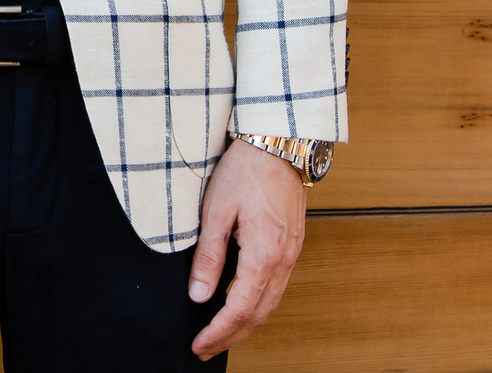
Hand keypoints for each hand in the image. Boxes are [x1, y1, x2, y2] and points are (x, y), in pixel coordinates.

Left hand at [188, 136, 308, 359]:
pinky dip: (258, 305)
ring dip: (246, 324)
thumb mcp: (216, 211)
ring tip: (220, 334)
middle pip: (258, 314)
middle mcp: (283, 259)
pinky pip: (277, 287)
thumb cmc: (246, 170)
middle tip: (206, 348)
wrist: (279, 143)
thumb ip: (208, 256)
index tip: (199, 344)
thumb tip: (198, 294)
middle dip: (230, 336)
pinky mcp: (292, 245)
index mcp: (263, 254)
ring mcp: (291, 254)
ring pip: (271, 304)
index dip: (218, 332)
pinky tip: (242, 305)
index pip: (239, 309)